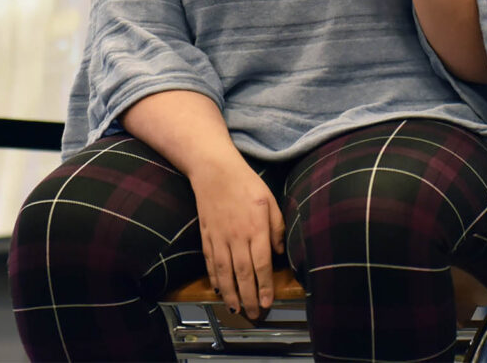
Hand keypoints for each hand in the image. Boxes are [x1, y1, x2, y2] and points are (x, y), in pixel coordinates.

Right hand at [190, 157, 285, 316]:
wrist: (215, 172)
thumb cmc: (247, 184)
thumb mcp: (271, 201)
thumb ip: (277, 228)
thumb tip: (279, 253)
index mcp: (256, 229)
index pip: (261, 264)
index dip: (265, 286)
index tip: (268, 302)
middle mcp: (237, 237)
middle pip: (243, 274)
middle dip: (249, 297)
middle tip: (254, 314)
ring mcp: (219, 238)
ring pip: (225, 272)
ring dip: (231, 294)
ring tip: (236, 309)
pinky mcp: (207, 236)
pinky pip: (211, 262)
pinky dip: (214, 278)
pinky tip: (218, 290)